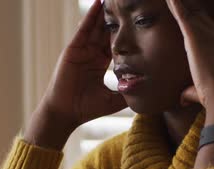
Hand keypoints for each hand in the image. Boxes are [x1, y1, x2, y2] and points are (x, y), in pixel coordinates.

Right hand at [34, 0, 125, 129]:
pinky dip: (91, 16)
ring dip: (105, 12)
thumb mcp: (113, 100)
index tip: (138, 22)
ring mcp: (83, 50)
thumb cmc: (86, 108)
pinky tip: (98, 3)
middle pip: (107, 31)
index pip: (116, 43)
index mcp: (101, 63)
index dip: (126, 32)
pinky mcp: (74, 49)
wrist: (65, 113)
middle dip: (116, 17)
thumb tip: (148, 93)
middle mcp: (92, 54)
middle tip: (126, 3)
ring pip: (97, 27)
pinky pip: (84, 29)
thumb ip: (127, 93)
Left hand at [166, 0, 213, 121]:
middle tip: (177, 2)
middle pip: (202, 16)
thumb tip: (183, 100)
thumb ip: (192, 92)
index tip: (192, 16)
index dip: (201, 22)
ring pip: (192, 10)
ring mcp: (210, 34)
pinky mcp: (195, 37)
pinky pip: (183, 14)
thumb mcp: (204, 92)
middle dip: (191, 6)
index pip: (212, 30)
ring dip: (181, 3)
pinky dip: (175, 4)